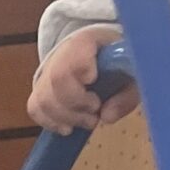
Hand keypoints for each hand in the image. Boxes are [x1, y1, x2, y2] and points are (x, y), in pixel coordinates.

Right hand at [28, 21, 139, 135]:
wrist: (103, 55)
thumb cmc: (121, 63)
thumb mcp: (134, 75)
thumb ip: (126, 95)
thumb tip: (106, 117)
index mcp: (86, 42)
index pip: (74, 56)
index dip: (82, 78)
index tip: (97, 95)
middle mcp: (61, 54)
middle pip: (55, 81)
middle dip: (75, 106)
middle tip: (94, 116)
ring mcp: (48, 72)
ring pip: (42, 98)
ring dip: (64, 118)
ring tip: (86, 122)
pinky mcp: (41, 89)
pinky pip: (35, 107)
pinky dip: (50, 122)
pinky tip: (68, 127)